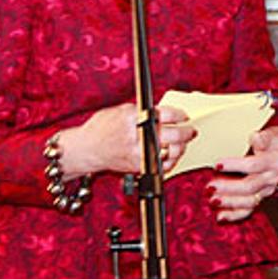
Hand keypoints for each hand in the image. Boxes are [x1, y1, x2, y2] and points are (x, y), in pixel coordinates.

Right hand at [59, 103, 195, 177]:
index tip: (183, 115)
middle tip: (191, 130)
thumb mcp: (120, 110)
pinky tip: (172, 155)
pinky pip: (162, 167)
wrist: (86, 150)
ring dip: (181, 147)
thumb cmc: (102, 128)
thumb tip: (164, 113)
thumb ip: (142, 111)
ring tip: (183, 142)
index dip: (179, 114)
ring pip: (170, 152)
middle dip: (186, 132)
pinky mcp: (138, 168)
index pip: (164, 114)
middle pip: (172, 134)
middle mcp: (136, 136)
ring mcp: (138, 154)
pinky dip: (170, 162)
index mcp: (132, 118)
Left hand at [207, 126, 277, 222]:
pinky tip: (220, 216)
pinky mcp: (260, 198)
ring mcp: (267, 190)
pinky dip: (234, 215)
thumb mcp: (272, 134)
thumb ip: (263, 137)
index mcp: (274, 161)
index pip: (253, 165)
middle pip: (250, 186)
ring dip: (230, 203)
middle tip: (210, 187)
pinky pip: (248, 211)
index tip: (217, 164)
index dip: (235, 165)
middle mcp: (272, 178)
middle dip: (228, 188)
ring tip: (212, 201)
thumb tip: (255, 137)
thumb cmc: (274, 143)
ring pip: (249, 201)